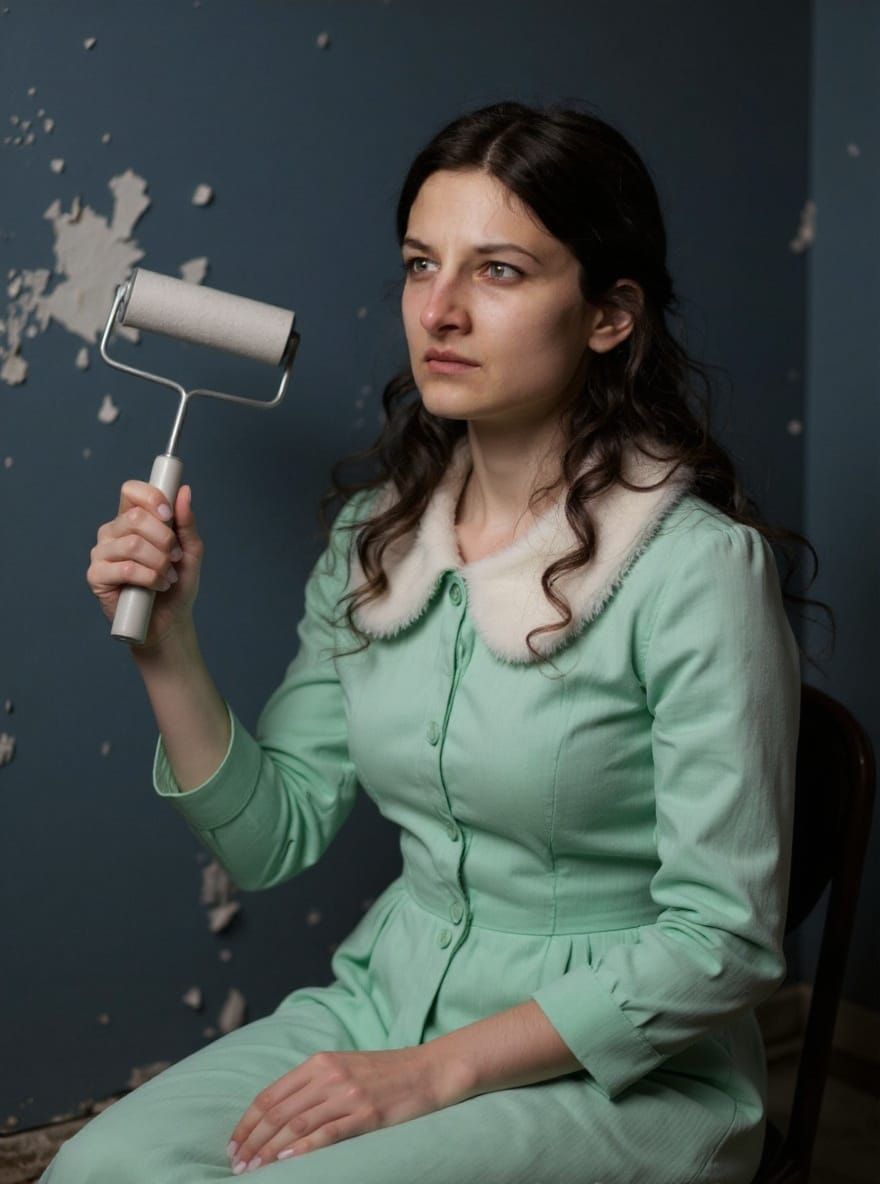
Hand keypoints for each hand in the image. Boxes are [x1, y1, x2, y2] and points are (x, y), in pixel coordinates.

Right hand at [86, 480, 203, 651]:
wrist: (169, 621)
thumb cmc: (176, 585)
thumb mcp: (189, 551)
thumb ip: (186, 522)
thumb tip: (184, 491)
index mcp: (131, 520)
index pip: (132, 491)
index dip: (151, 498)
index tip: (169, 515)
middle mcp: (113, 533)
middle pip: (135, 517)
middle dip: (164, 539)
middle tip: (174, 557)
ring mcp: (102, 554)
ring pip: (132, 544)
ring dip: (159, 562)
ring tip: (167, 577)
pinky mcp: (96, 576)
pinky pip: (124, 568)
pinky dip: (149, 578)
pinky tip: (156, 586)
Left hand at [226, 1045, 463, 1171]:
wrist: (428, 1070)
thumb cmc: (384, 1074)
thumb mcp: (343, 1069)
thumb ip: (313, 1085)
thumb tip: (277, 1115)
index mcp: (320, 1062)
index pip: (270, 1095)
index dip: (247, 1122)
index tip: (233, 1145)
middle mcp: (329, 1074)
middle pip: (279, 1112)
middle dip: (252, 1141)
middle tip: (236, 1165)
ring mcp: (347, 1093)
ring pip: (297, 1125)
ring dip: (269, 1151)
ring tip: (253, 1171)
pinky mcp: (366, 1113)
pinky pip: (327, 1133)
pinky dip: (302, 1148)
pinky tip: (285, 1161)